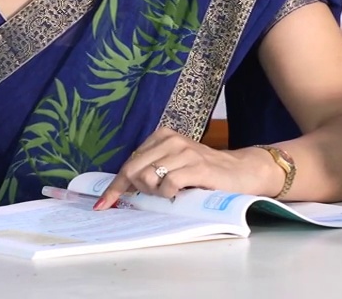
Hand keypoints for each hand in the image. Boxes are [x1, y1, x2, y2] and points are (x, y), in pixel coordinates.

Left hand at [95, 128, 282, 207]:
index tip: (101, 205)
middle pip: (134, 170)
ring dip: (156, 192)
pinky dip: (169, 194)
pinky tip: (181, 193)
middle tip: (158, 194)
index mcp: (161, 136)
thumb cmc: (204, 172)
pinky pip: (168, 185)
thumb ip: (151, 169)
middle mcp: (170, 139)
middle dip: (138, 189)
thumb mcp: (174, 164)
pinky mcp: (196, 166)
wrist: (240, 171)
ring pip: (149, 178)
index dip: (114, 187)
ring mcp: (184, 151)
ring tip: (174, 192)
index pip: (129, 162)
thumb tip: (122, 189)